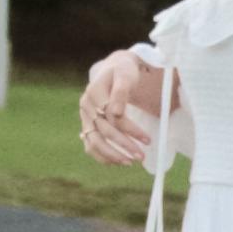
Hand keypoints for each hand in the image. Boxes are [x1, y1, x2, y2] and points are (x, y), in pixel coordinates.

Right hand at [79, 47, 163, 166]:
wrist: (115, 68)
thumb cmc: (123, 71)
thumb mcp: (125, 74)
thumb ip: (121, 92)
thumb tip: (116, 114)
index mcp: (93, 92)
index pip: (111, 116)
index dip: (130, 129)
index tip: (148, 139)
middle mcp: (86, 106)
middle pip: (103, 131)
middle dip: (123, 145)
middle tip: (141, 156)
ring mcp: (85, 117)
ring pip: (94, 142)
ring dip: (112, 155)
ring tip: (130, 162)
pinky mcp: (87, 124)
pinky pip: (90, 145)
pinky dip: (102, 156)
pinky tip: (117, 161)